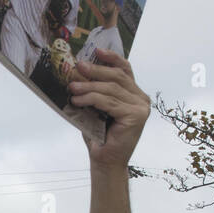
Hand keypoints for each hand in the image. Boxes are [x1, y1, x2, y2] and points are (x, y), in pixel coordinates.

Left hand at [68, 47, 150, 166]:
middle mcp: (141, 99)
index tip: (96, 50)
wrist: (105, 161)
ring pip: (111, 89)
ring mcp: (141, 107)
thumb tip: (78, 71)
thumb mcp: (96, 108)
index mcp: (134, 94)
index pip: (125, 70)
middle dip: (96, 70)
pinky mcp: (135, 116)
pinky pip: (109, 102)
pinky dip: (91, 99)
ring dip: (88, 86)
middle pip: (118, 77)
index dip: (111, 58)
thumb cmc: (99, 136)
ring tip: (72, 86)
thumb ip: (95, 90)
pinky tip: (77, 100)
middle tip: (78, 66)